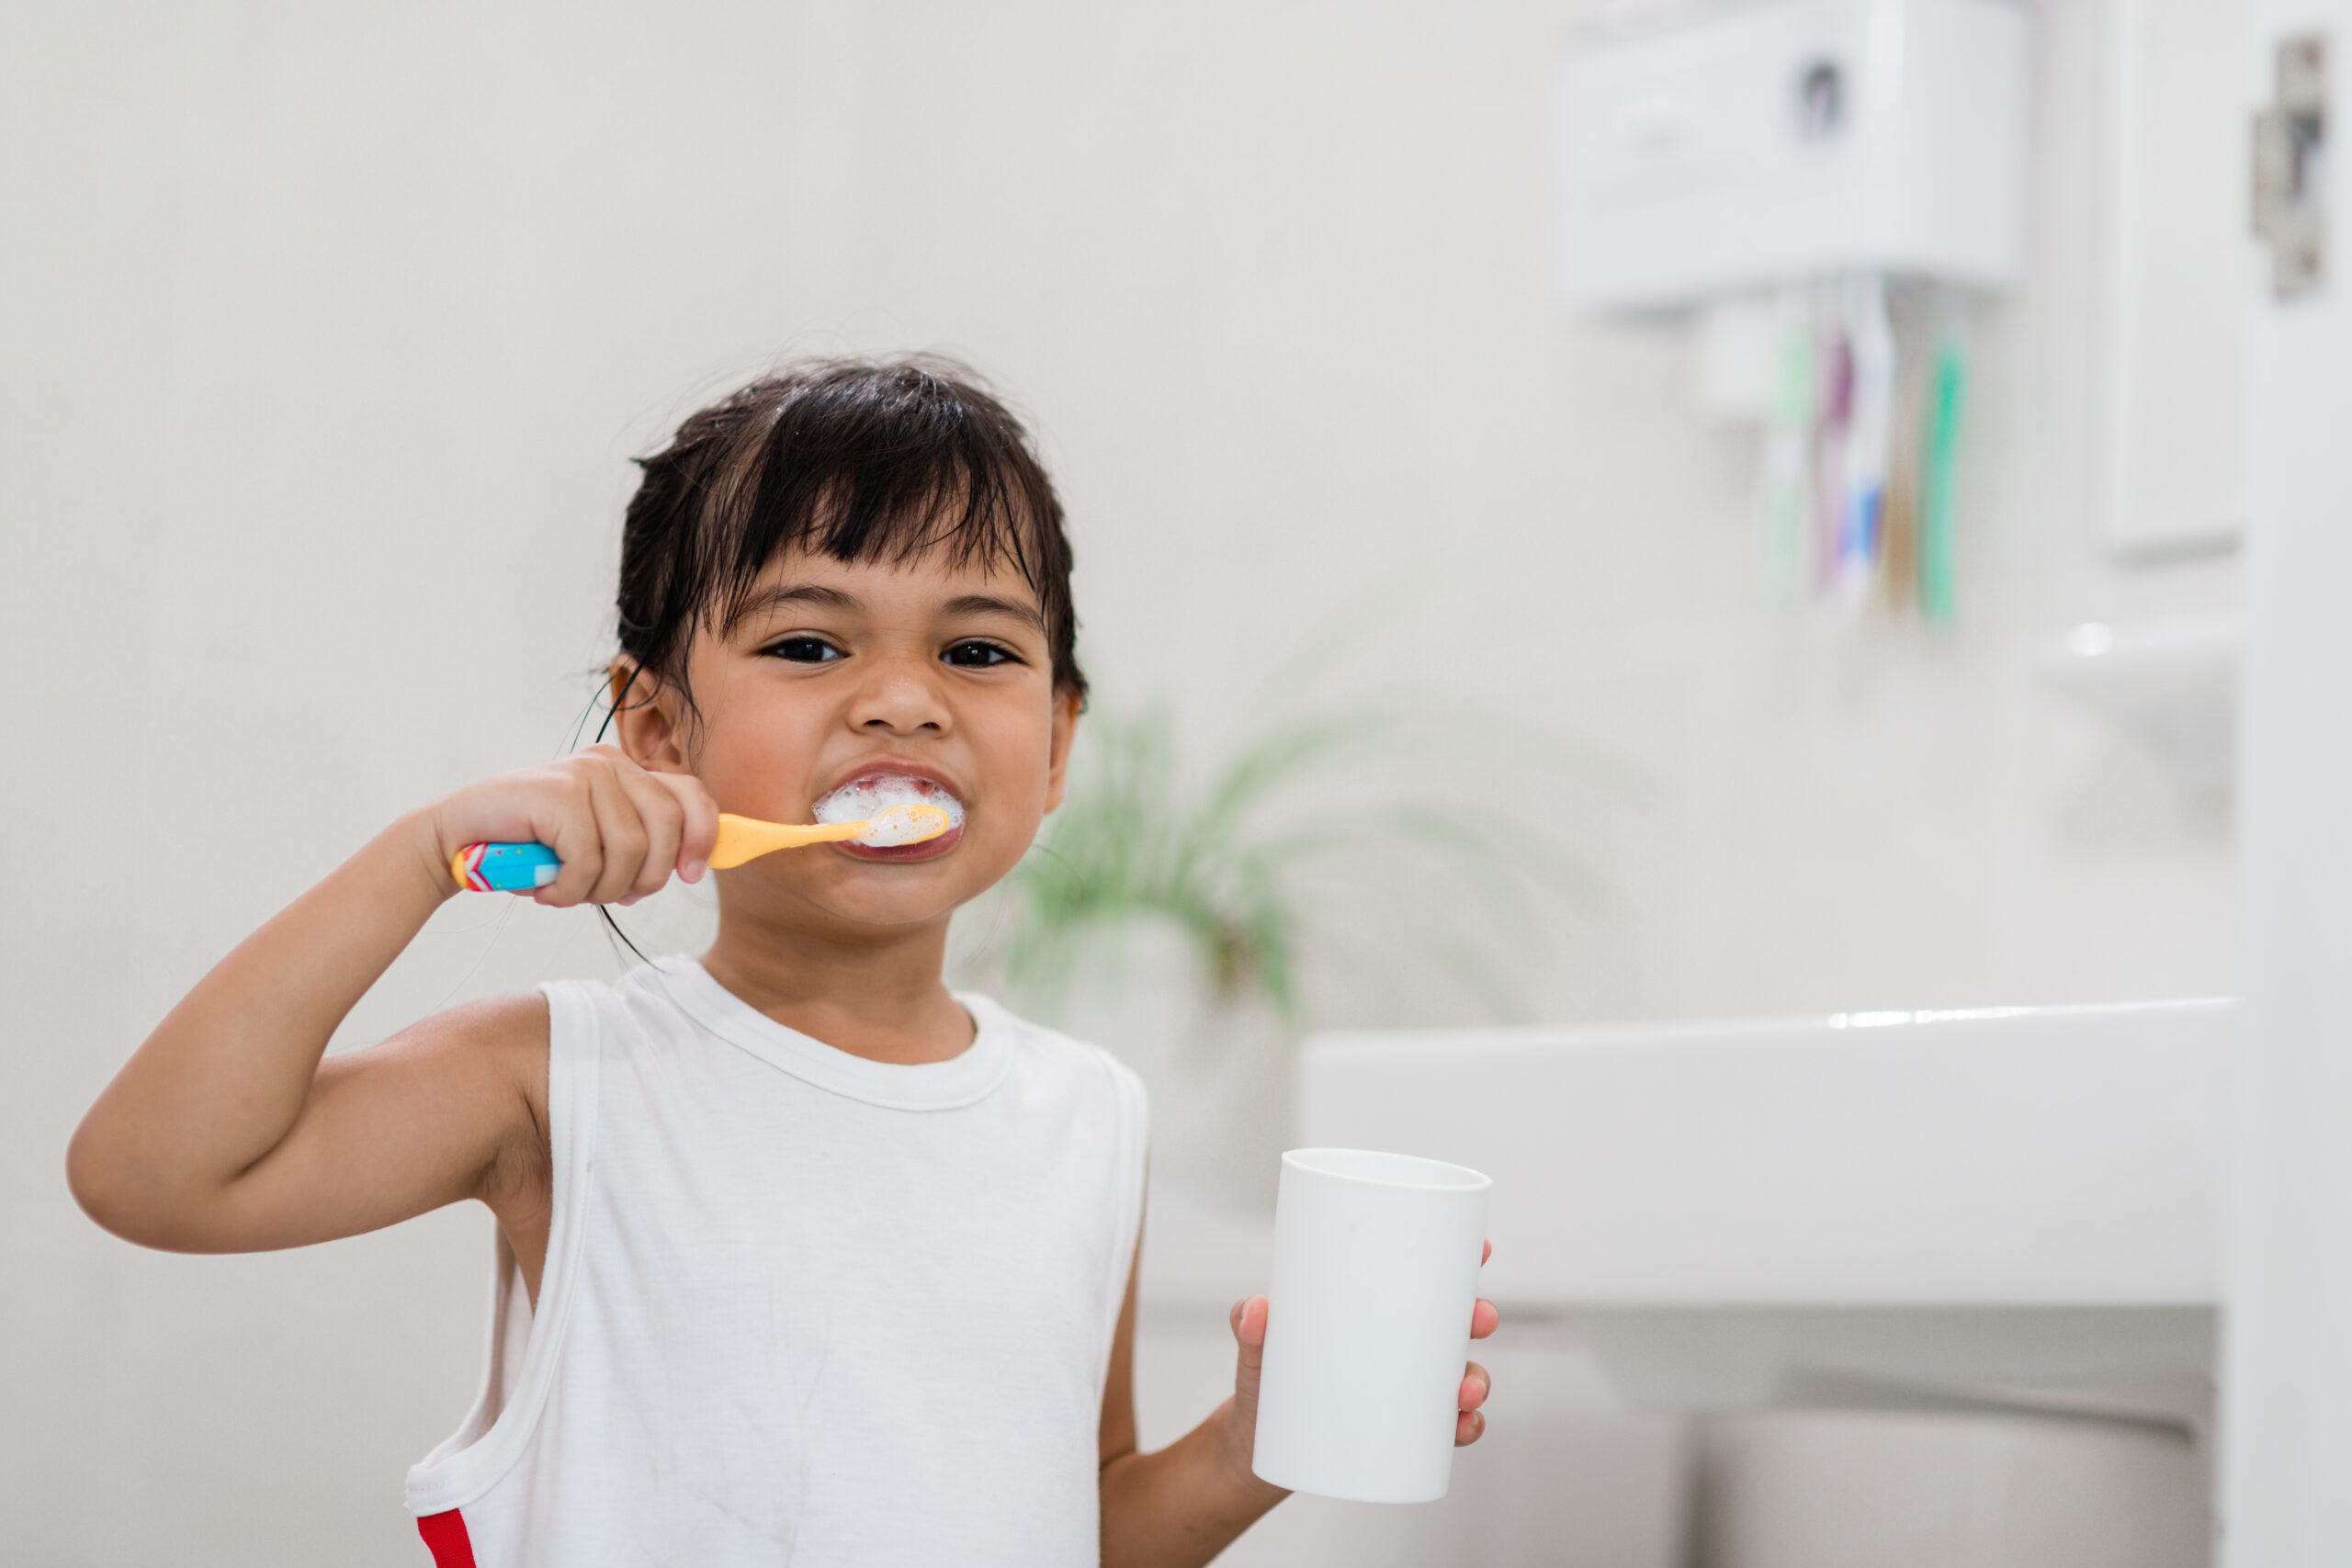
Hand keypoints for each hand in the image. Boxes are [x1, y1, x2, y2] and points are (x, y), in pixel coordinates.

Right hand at [417, 744, 719, 906]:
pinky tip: (546, 888)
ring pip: (631, 851)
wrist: (458, 838)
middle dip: (647, 877)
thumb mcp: (596, 842)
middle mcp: (612, 764)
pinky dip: (570, 889)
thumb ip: (638, 842)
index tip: (689, 876)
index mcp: (627, 771)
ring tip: (567, 891)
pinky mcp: (562, 794)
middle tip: (612, 896)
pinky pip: (590, 861)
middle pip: (668, 828)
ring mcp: (587, 774)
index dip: (702, 837)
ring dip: (601, 889)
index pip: (690, 795)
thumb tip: (690, 867)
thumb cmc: (530, 846)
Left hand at [1224, 1237, 1501, 1483]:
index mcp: (1371, 1312)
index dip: (1460, 1260)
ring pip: (1459, 1376)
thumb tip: (1256, 1309)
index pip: (1423, 1279)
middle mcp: (1396, 1347)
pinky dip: (1464, 1427)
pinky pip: (1446, 1428)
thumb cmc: (1263, 1383)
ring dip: (1476, 1379)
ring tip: (1465, 1392)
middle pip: (1454, 1325)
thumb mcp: (1256, 1351)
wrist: (1256, 1448)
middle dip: (1478, 1318)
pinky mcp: (1399, 1431)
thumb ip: (1248, 1327)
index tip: (1482, 1247)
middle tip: (1478, 1321)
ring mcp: (1401, 1389)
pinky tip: (1464, 1426)